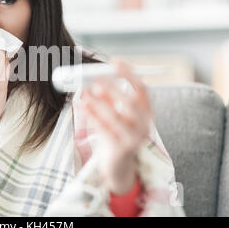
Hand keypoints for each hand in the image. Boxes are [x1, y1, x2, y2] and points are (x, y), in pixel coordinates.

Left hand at [80, 59, 152, 194]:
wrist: (117, 165)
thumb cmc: (115, 133)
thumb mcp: (114, 114)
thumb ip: (107, 98)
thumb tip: (92, 79)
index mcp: (146, 112)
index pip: (142, 88)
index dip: (129, 73)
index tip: (114, 62)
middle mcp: (145, 124)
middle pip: (131, 102)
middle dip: (112, 89)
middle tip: (95, 79)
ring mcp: (135, 138)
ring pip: (116, 117)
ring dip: (99, 102)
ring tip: (85, 92)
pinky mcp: (122, 149)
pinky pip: (105, 129)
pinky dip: (92, 116)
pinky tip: (82, 106)